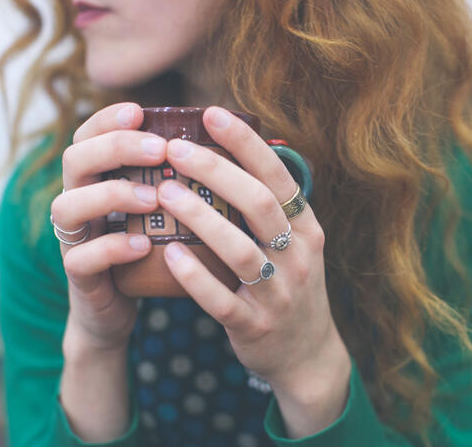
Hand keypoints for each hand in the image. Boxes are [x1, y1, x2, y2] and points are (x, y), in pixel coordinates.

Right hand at [50, 102, 167, 352]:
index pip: (88, 136)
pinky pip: (82, 259)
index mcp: (95, 180)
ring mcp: (72, 240)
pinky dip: (112, 248)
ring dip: (112, 195)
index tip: (139, 111)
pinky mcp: (79, 277)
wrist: (118, 309)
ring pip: (67, 206)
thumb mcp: (155, 210)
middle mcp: (77, 202)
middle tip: (159, 149)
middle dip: (115, 147)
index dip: (107, 119)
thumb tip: (216, 141)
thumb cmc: (145, 250)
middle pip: (74, 159)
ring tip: (153, 198)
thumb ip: (168, 178)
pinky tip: (143, 245)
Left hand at [157, 106, 351, 436]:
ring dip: (200, 218)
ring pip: (240, 250)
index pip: (278, 176)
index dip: (245, 142)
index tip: (211, 113)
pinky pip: (223, 300)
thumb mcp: (294, 245)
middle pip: (259, 204)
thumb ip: (270, 208)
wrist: (307, 357)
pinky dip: (196, 277)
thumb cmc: (288, 286)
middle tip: (175, 148)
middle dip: (216, 171)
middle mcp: (298, 257)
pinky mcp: (255, 327)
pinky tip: (171, 255)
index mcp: (306, 229)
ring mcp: (279, 294)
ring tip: (164, 192)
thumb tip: (232, 153)